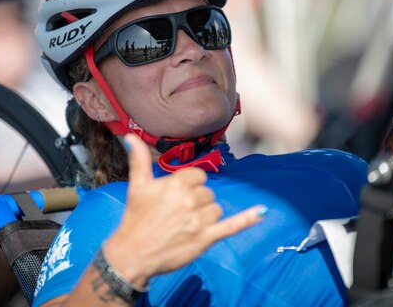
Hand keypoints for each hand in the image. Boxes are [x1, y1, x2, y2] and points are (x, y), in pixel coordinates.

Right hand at [103, 134, 265, 286]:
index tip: (175, 197)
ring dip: (205, 215)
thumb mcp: (136, 186)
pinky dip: (248, 219)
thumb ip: (138, 159)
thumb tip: (130, 137)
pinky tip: (262, 211)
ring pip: (216, 209)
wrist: (132, 255)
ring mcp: (199, 220)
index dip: (189, 185)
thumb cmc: (135, 219)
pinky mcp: (206, 238)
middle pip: (207, 193)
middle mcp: (189, 200)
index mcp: (175, 184)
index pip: (198, 176)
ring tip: (185, 225)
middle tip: (176, 214)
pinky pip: (232, 225)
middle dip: (195, 202)